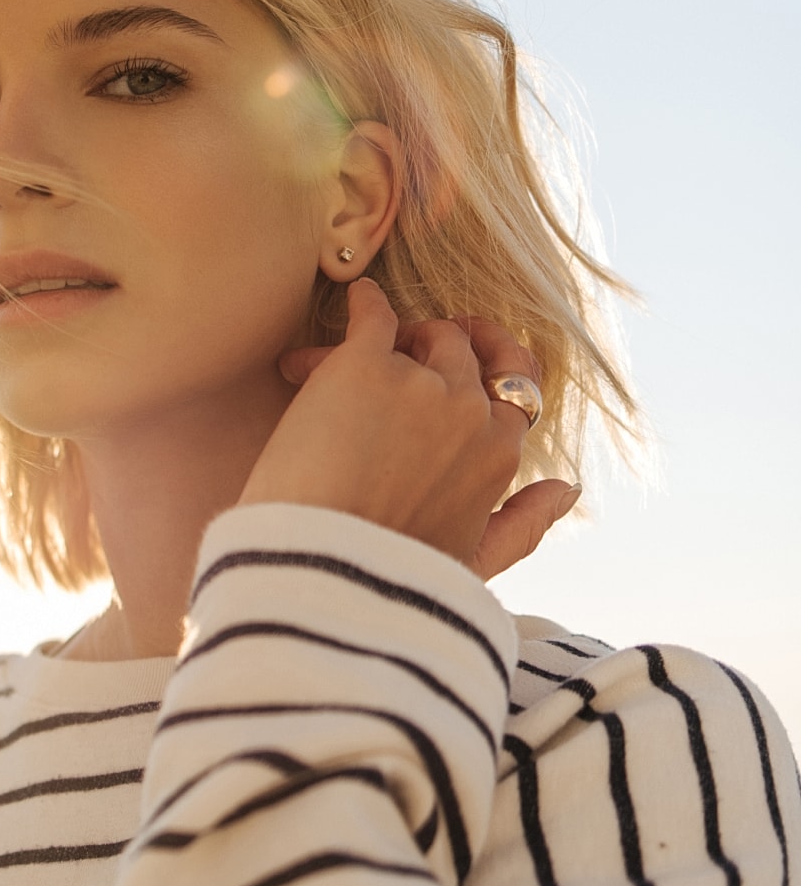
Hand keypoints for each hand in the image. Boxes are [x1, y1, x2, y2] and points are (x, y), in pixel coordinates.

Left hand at [240, 278, 578, 578]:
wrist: (318, 580)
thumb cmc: (386, 583)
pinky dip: (363, 304)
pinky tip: (353, 302)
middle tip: (378, 371)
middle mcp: (469, 413)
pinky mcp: (363, 367)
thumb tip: (568, 490)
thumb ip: (523, 524)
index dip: (486, 372)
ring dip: (382, 343)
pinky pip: (372, 315)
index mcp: (498, 457)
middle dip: (425, 354)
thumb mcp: (472, 565)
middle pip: (460, 355)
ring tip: (323, 373)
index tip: (460, 361)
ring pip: (416, 337)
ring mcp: (420, 386)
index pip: (513, 390)